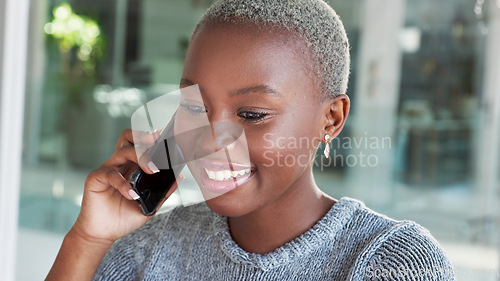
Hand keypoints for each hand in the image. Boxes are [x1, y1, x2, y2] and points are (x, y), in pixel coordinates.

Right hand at [71, 129, 179, 243]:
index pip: (139, 144)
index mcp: (131, 167)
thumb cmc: (123, 218)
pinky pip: (110, 174)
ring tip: (152, 171)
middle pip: (128, 139)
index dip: (150, 137)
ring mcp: (107, 169)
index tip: (165, 137)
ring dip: (140, 157)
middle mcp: (119, 164)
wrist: (103, 234)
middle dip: (143, 137)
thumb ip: (163, 192)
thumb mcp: (149, 205)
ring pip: (123, 151)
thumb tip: (180, 178)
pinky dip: (123, 183)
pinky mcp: (95, 178)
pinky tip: (132, 194)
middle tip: (157, 144)